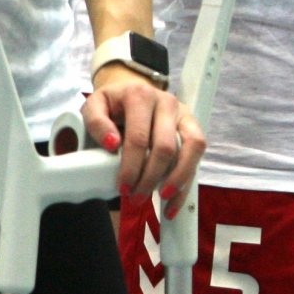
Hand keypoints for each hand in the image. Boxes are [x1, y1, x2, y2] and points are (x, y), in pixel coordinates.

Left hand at [83, 65, 205, 217]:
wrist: (131, 89)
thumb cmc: (113, 104)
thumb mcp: (95, 106)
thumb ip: (97, 122)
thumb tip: (112, 144)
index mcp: (140, 96)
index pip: (139, 137)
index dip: (132, 166)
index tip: (123, 187)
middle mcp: (166, 102)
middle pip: (165, 146)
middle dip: (151, 178)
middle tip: (135, 197)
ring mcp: (183, 114)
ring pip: (191, 148)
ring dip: (177, 179)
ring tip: (162, 199)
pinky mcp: (193, 126)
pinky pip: (198, 153)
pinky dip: (187, 182)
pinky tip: (173, 204)